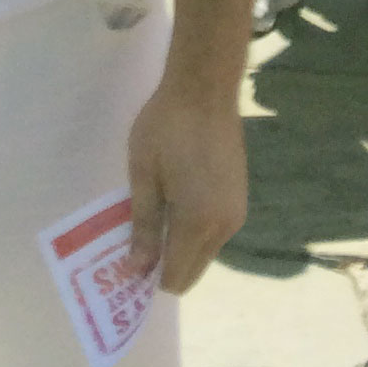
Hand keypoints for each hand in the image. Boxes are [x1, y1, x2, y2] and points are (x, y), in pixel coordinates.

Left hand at [125, 72, 245, 291]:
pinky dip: (196, 231)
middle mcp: (224, 228)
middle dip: (166, 266)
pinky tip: (177, 202)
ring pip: (205, 252)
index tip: (128, 265)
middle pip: (193, 269)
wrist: (205, 88)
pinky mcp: (240, 198)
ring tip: (154, 219)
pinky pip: (215, 233)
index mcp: (197, 224)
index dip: (151, 278)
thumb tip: (135, 271)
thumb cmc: (166, 127)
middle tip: (137, 244)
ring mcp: (236, 213)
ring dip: (181, 247)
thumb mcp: (144, 174)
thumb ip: (143, 225)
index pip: (176, 277)